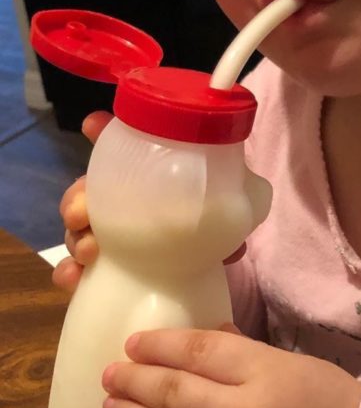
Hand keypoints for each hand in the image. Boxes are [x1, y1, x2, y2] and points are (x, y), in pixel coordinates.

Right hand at [52, 112, 246, 295]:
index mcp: (147, 181)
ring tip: (90, 249)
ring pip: (76, 228)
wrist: (198, 283)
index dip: (102, 132)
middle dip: (78, 195)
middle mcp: (119, 205)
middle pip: (86, 191)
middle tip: (84, 211)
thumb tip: (246, 188)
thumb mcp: (228, 211)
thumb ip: (239, 197)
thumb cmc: (208, 237)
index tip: (93, 125)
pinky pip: (72, 270)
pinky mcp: (98, 271)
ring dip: (76, 235)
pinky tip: (72, 276)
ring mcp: (105, 238)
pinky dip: (67, 272)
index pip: (119, 149)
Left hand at [101, 325, 360, 407]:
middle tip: (111, 371)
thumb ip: (246, 352)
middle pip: (172, 393)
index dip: (161, 345)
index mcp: (265, 375)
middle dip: (134, 379)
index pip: (199, 352)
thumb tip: (201, 340)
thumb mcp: (296, 365)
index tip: (135, 341)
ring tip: (112, 404)